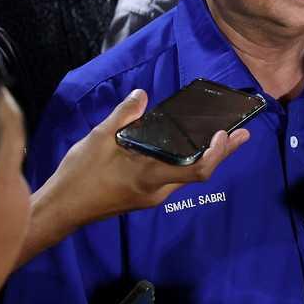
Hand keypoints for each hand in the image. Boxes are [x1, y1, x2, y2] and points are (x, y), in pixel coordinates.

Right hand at [41, 89, 249, 226]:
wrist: (62, 208)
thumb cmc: (80, 175)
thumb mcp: (98, 139)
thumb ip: (123, 116)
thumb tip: (142, 95)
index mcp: (150, 176)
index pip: (197, 171)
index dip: (217, 154)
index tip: (225, 135)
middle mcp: (158, 191)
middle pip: (199, 171)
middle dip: (221, 151)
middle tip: (241, 131)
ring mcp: (153, 195)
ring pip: (186, 174)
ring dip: (205, 156)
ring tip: (220, 135)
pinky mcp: (146, 194)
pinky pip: (174, 176)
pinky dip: (185, 160)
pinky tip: (185, 145)